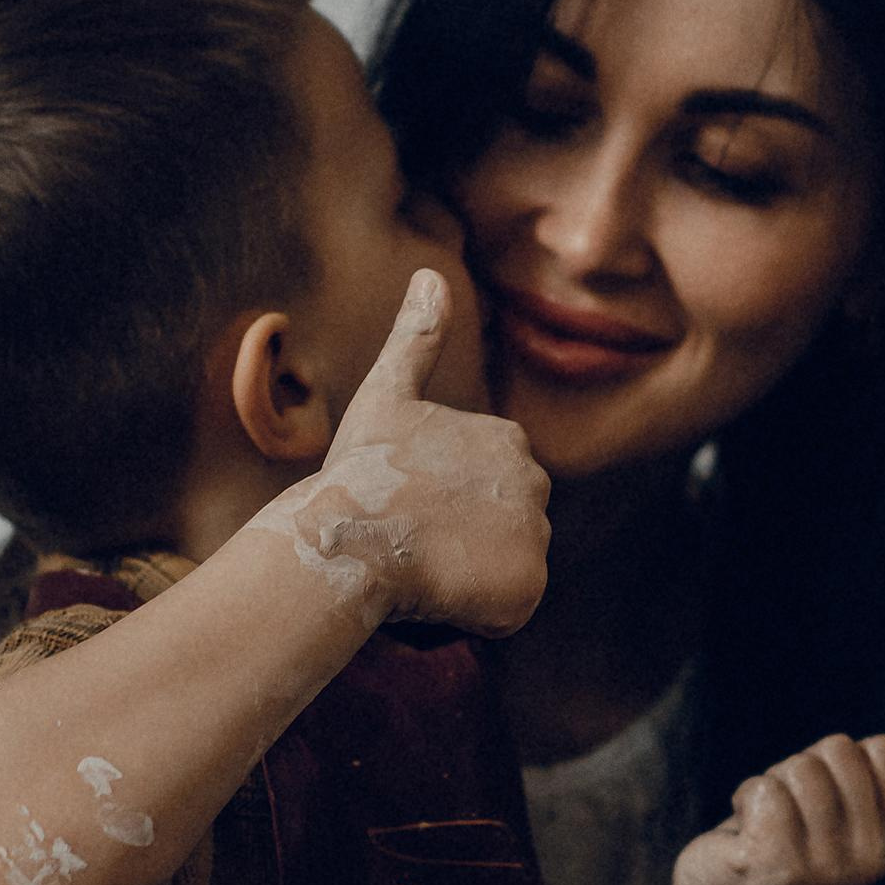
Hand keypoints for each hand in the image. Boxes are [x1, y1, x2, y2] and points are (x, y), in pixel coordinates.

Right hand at [279, 268, 550, 637]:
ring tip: (421, 568)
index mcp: (508, 438)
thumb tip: (429, 273)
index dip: (439, 505)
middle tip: (411, 542)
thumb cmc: (359, 470)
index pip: (483, 489)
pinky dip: (475, 610)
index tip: (405, 505)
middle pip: (499, 528)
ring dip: (465, 576)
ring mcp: (535, 534)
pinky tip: (439, 594)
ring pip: (500, 568)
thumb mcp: (386, 395)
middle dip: (460, 542)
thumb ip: (416, 337)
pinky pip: (505, 607)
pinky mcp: (529, 585)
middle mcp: (535, 481)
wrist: (349, 538)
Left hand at [668, 732, 884, 884]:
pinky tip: (743, 835)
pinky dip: (745, 798)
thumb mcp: (855, 818)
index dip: (838, 762)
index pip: (878, 749)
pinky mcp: (772, 867)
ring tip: (763, 824)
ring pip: (799, 769)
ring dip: (770, 785)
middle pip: (837, 752)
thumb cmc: (789, 842)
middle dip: (800, 770)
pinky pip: (764, 790)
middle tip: (786, 814)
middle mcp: (867, 860)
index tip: (822, 801)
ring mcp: (822, 868)